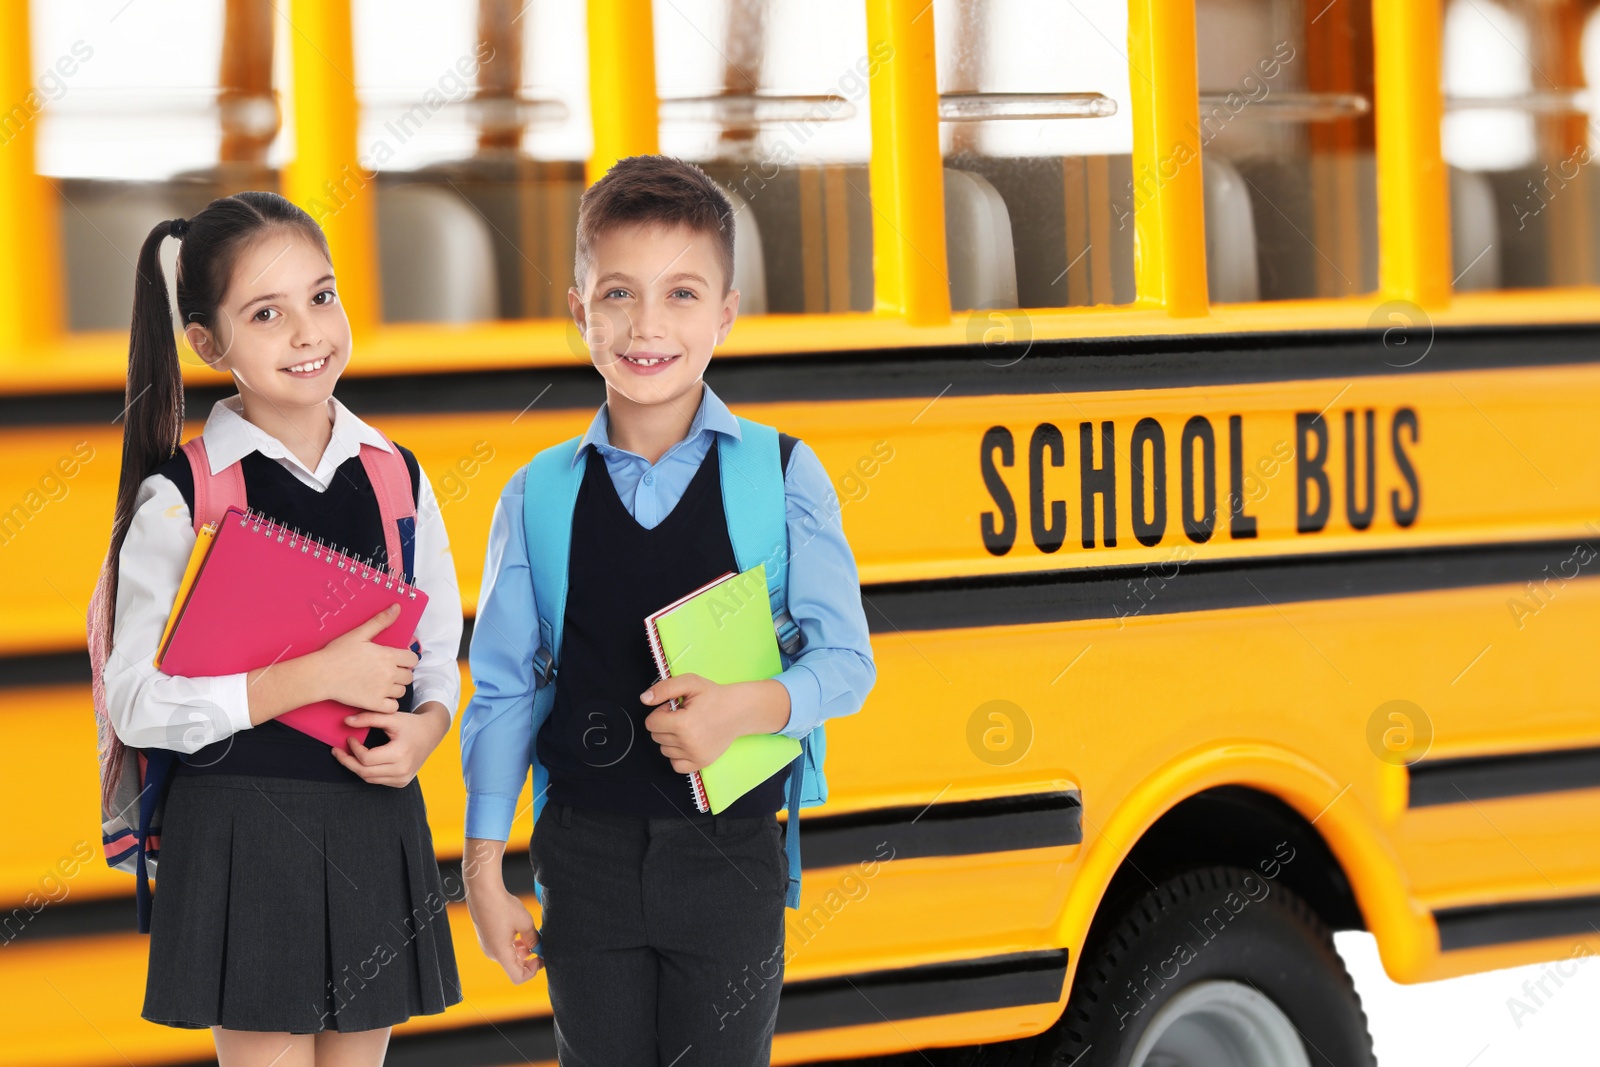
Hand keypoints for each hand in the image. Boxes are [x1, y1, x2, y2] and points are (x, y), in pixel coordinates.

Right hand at [316, 603, 418, 711]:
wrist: (321, 674)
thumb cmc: (337, 653)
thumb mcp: (359, 634)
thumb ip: (380, 621)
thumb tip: (397, 607)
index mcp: (388, 655)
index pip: (412, 659)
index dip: (407, 659)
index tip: (398, 660)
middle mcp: (389, 673)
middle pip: (409, 676)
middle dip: (402, 673)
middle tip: (388, 671)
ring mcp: (382, 690)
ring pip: (402, 691)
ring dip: (395, 688)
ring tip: (383, 683)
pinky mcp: (374, 703)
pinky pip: (393, 707)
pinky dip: (389, 703)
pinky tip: (380, 696)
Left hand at [330, 702, 450, 786]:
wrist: (431, 733)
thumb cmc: (411, 724)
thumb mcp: (391, 717)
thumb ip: (368, 718)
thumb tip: (346, 721)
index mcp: (400, 754)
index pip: (366, 758)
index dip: (353, 749)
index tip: (349, 738)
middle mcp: (402, 770)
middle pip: (364, 772)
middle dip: (347, 761)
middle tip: (337, 751)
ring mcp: (402, 779)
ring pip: (369, 778)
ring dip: (356, 767)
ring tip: (348, 755)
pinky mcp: (401, 782)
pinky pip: (377, 780)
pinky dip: (368, 772)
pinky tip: (364, 761)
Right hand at [463, 857, 542, 983]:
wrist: (483, 892)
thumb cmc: (502, 906)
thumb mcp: (525, 923)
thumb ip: (533, 939)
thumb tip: (538, 948)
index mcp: (501, 953)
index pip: (518, 977)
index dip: (532, 971)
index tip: (540, 957)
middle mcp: (492, 953)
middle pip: (514, 966)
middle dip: (529, 959)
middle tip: (541, 946)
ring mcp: (488, 946)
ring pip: (509, 956)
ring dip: (522, 950)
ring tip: (531, 935)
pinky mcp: (487, 938)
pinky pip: (503, 948)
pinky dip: (514, 944)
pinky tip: (520, 930)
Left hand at [641, 675, 791, 772]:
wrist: (739, 711)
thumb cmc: (715, 697)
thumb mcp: (690, 683)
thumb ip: (664, 688)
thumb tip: (644, 698)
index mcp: (683, 724)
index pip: (651, 723)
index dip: (661, 712)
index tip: (674, 708)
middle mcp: (689, 743)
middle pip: (656, 737)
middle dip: (665, 724)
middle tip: (683, 716)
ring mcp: (695, 755)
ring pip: (664, 750)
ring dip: (671, 739)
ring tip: (688, 727)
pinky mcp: (701, 763)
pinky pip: (676, 765)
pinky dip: (678, 755)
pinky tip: (688, 742)